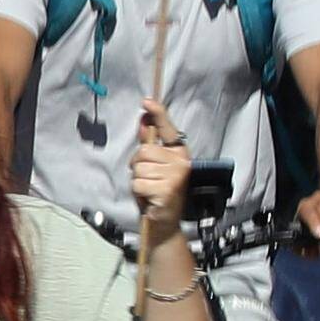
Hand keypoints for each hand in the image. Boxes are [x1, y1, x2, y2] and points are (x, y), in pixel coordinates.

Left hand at [127, 103, 191, 230]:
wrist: (164, 219)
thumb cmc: (157, 189)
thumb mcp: (152, 165)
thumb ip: (149, 145)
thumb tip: (144, 122)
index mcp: (179, 153)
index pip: (168, 129)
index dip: (158, 114)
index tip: (147, 101)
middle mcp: (182, 162)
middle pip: (144, 151)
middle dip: (138, 164)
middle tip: (147, 177)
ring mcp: (177, 176)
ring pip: (139, 168)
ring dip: (138, 179)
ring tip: (150, 187)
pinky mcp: (168, 189)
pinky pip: (138, 182)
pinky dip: (139, 190)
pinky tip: (150, 196)